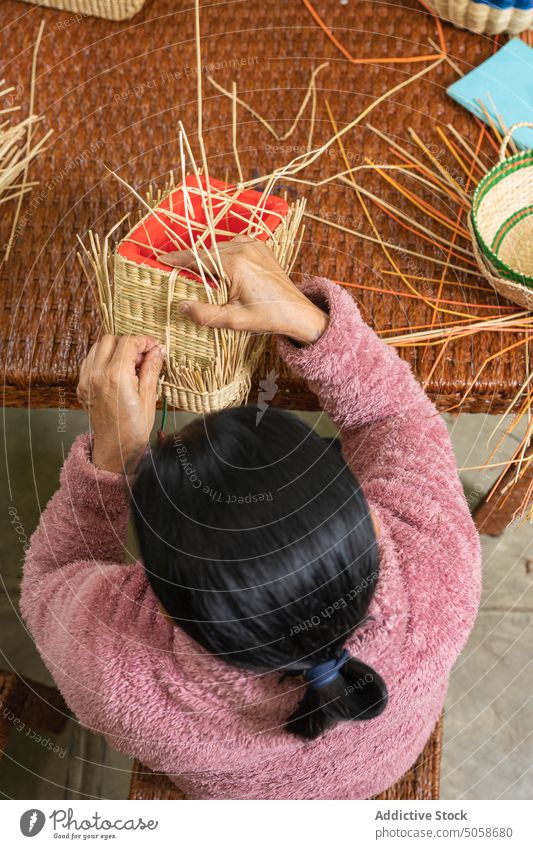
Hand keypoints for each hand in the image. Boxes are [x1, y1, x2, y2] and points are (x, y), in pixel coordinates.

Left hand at [77, 335, 164, 472]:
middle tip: (143, 356)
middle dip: (128, 343)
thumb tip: (158, 350)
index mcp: (116, 376)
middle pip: (111, 339)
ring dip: (114, 349)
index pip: (129, 342)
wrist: (115, 447)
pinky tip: (116, 371)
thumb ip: (151, 369)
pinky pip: (90, 361)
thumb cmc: (135, 428)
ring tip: (129, 364)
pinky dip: (103, 359)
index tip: (154, 347)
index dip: (144, 341)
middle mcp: (97, 374)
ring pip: (97, 347)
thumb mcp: (149, 397)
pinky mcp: (82, 386)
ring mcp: (86, 380)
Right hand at [160, 235, 327, 344]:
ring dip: (209, 257)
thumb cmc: (267, 317)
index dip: (178, 258)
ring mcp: (254, 244)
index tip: (162, 258)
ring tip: (200, 272)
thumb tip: (180, 306)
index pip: (198, 258)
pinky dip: (224, 252)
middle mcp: (244, 248)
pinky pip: (235, 243)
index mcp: (235, 264)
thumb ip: (204, 314)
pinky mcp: (261, 246)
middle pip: (207, 251)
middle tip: (177, 270)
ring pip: (220, 246)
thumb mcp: (233, 321)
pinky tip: (222, 267)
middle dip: (192, 260)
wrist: (296, 312)